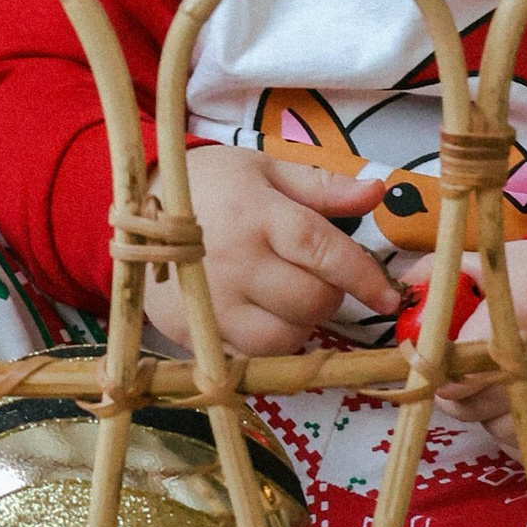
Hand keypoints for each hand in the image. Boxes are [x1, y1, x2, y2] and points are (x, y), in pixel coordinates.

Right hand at [148, 146, 389, 359]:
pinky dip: (272, 344)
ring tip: (289, 294)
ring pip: (285, 338)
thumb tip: (378, 191)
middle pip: (309, 301)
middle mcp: (235, 262)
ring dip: (303, 323)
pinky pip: (252, 357)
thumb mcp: (265, 169)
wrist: (136, 211)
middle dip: (330, 294)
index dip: (362, 276)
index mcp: (257, 214)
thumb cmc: (212, 184)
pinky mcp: (195, 334)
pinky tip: (265, 315)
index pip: (321, 250)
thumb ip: (323, 186)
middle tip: (318, 276)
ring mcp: (213, 304)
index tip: (390, 296)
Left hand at [434, 237, 526, 473]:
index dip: (449, 374)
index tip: (435, 375)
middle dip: (463, 400)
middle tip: (456, 389)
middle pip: (490, 403)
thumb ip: (457, 273)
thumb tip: (407, 282)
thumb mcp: (509, 265)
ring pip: (511, 433)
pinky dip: (522, 438)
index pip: (477, 362)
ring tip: (495, 396)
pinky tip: (520, 414)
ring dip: (491, 421)